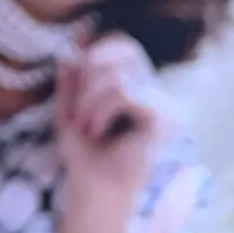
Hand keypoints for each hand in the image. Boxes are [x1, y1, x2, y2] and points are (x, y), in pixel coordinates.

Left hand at [53, 33, 175, 232]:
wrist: (93, 188)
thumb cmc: (84, 153)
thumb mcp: (68, 106)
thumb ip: (71, 77)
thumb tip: (71, 47)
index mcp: (137, 85)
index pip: (123, 44)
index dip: (96, 52)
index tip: (75, 77)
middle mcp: (156, 91)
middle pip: (122, 51)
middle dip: (89, 77)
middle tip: (80, 111)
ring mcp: (165, 104)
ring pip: (119, 74)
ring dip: (89, 100)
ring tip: (87, 126)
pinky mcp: (166, 119)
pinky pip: (125, 93)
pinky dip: (101, 109)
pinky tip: (97, 130)